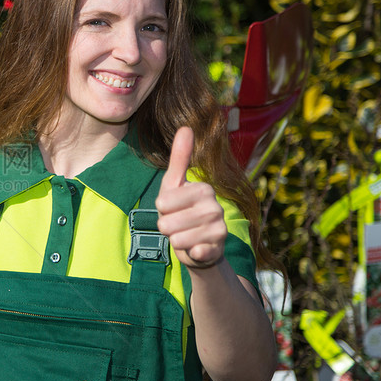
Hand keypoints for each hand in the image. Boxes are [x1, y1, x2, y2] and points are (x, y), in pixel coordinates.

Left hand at [155, 127, 225, 268]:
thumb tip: (186, 127)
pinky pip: (195, 252)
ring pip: (177, 238)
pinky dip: (191, 253)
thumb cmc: (182, 211)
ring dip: (175, 240)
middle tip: (177, 225)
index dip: (161, 209)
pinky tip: (196, 249)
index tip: (172, 209)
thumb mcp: (175, 184)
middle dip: (166, 227)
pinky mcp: (217, 250)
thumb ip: (180, 157)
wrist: (197, 246)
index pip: (163, 202)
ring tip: (184, 236)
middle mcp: (215, 207)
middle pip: (167, 222)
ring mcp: (219, 229)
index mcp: (204, 189)